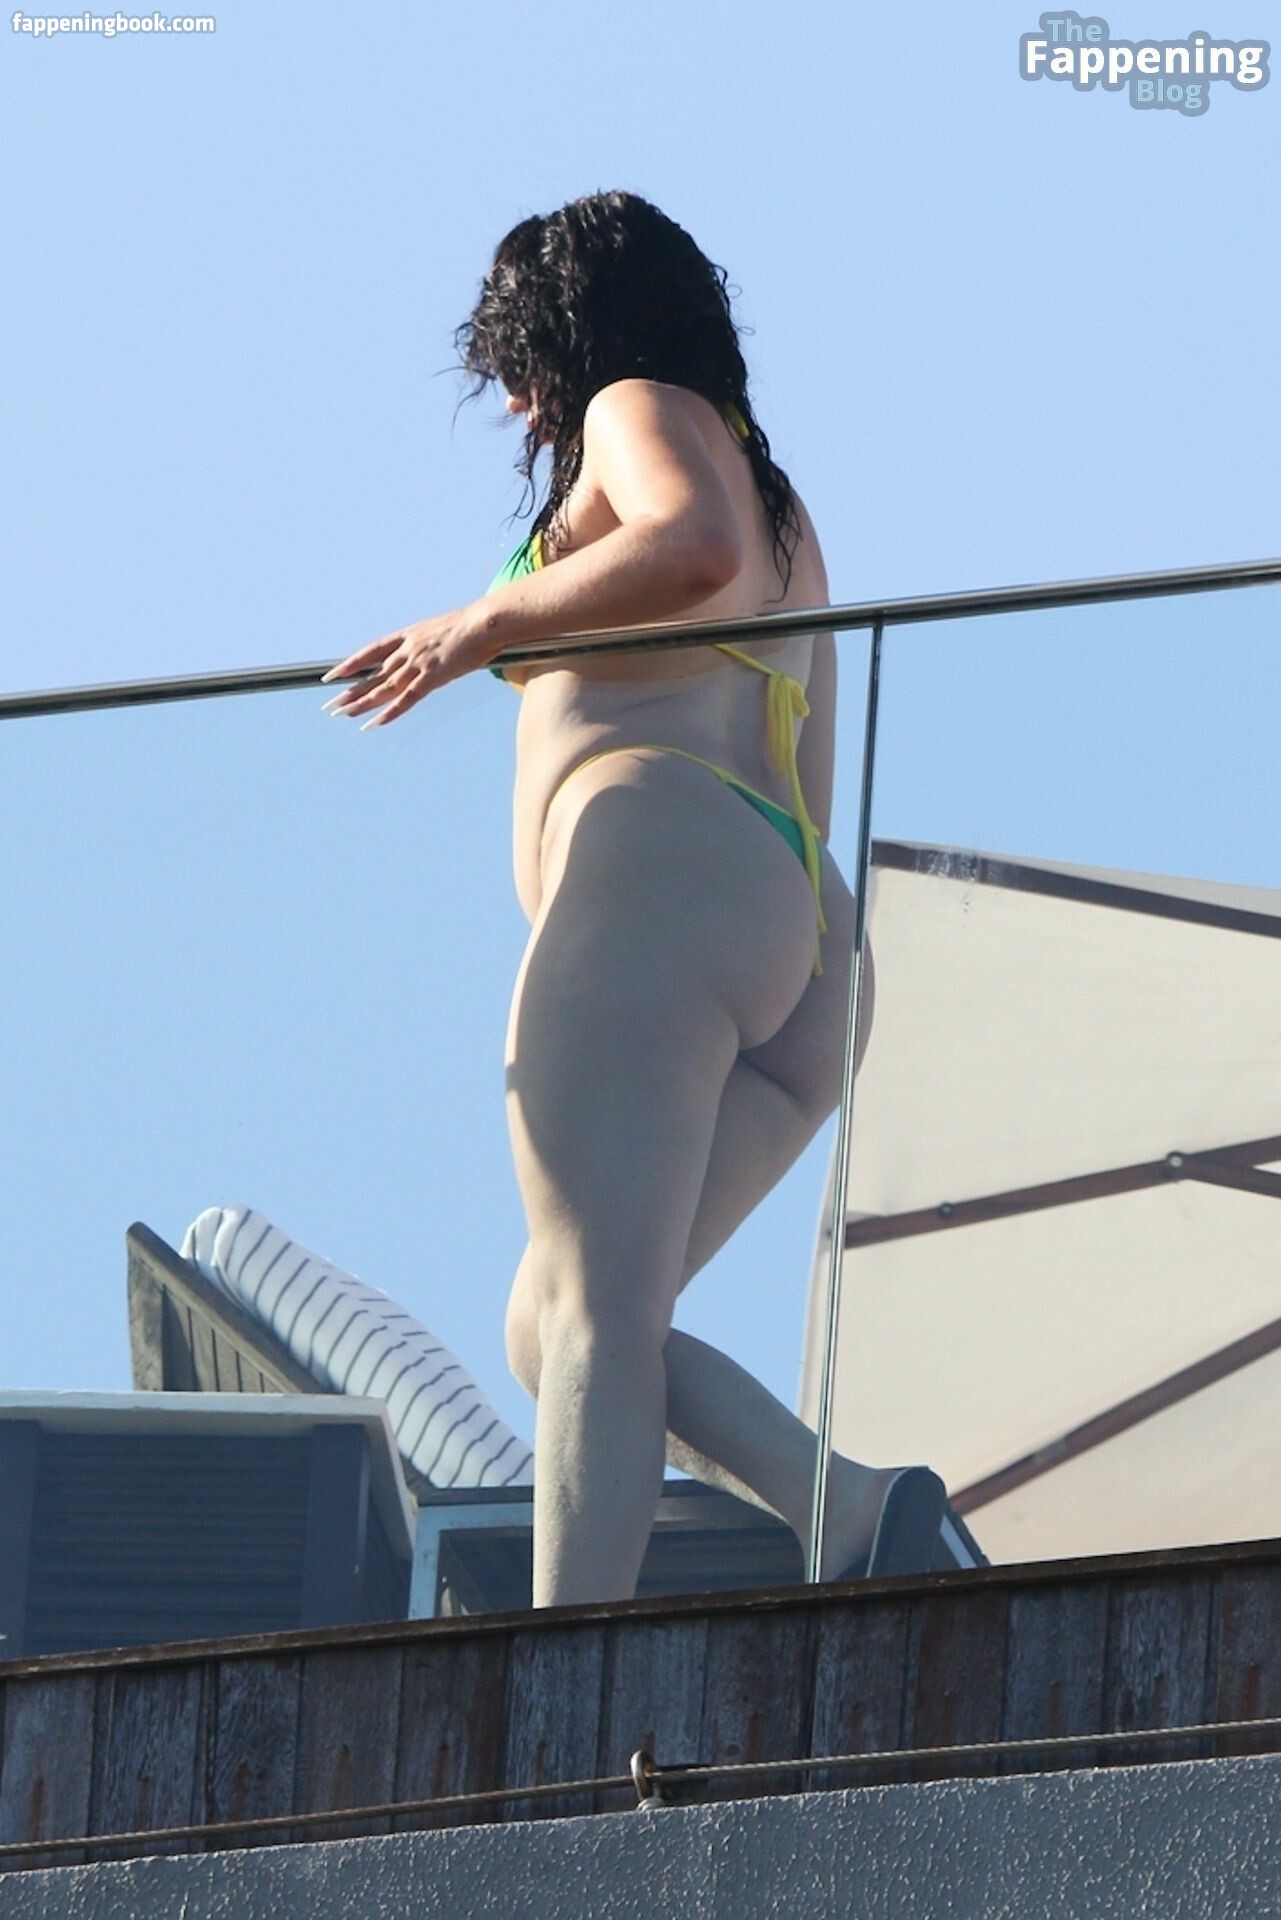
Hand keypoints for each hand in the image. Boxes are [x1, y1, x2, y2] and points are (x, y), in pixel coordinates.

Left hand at [319, 605, 490, 728]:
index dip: (352, 664)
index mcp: (409, 635)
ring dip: (363, 703)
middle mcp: (408, 649)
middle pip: (374, 674)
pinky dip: (392, 711)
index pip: (371, 651)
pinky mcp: (433, 676)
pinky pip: (408, 698)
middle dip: (350, 690)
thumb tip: (434, 652)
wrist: (486, 621)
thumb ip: (433, 644)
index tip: (333, 675)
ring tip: (344, 714)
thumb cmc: (474, 625)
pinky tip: (376, 722)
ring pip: (385, 688)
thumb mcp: (445, 631)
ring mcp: (419, 663)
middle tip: (330, 705)